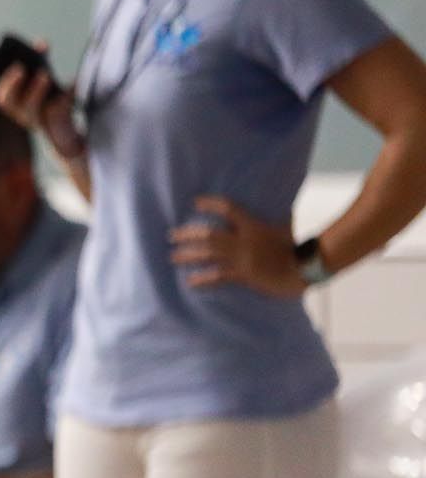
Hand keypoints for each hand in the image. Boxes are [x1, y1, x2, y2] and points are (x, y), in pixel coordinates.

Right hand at [0, 43, 84, 158]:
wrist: (64, 132)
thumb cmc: (49, 102)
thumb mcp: (43, 80)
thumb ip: (39, 62)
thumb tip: (41, 43)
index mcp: (15, 106)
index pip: (2, 97)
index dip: (7, 82)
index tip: (19, 67)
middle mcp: (22, 115)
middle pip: (10, 103)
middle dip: (14, 85)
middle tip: (23, 68)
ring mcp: (38, 121)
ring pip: (30, 110)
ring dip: (36, 90)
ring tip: (46, 74)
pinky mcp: (55, 124)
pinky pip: (58, 110)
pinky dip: (66, 94)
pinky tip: (72, 82)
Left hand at [168, 196, 302, 296]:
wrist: (306, 269)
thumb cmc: (295, 246)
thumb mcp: (285, 224)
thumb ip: (276, 211)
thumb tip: (277, 196)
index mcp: (253, 225)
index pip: (228, 209)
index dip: (211, 204)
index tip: (195, 202)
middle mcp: (244, 241)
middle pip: (209, 235)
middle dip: (187, 234)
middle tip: (171, 235)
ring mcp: (243, 259)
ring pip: (209, 255)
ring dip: (188, 255)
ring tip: (173, 256)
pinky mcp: (245, 275)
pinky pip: (219, 277)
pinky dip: (203, 279)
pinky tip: (190, 281)